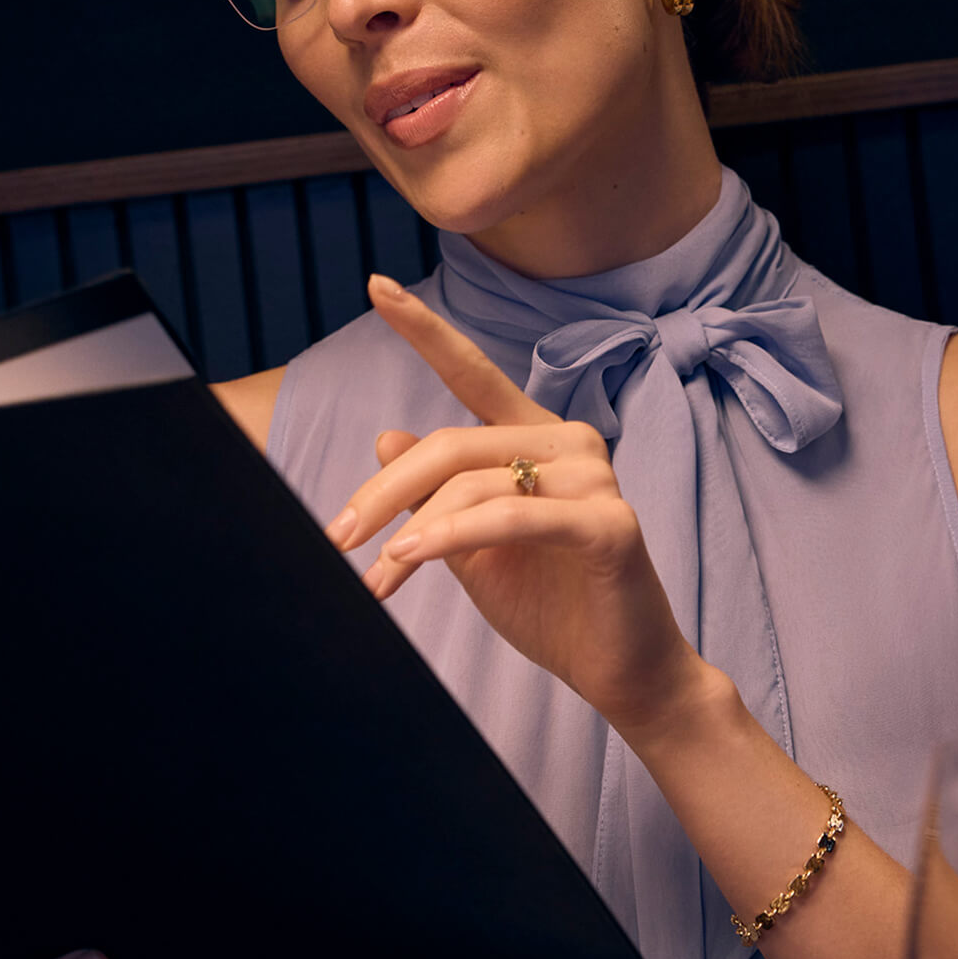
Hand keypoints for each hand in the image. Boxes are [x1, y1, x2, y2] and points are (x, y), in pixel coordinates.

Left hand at [330, 275, 708, 735]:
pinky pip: (512, 516)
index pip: (473, 374)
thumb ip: (437, 493)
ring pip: (473, 482)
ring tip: (378, 578)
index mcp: (537, 439)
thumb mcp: (474, 546)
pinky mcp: (609, 525)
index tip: (375, 286)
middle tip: (337, 538)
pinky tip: (410, 558)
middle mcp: (569, 443)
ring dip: (411, 533)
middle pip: (451, 444)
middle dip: (383, 494)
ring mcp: (595, 480)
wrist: (620, 673)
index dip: (425, 329)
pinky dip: (450, 536)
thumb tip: (385, 436)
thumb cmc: (552, 607)